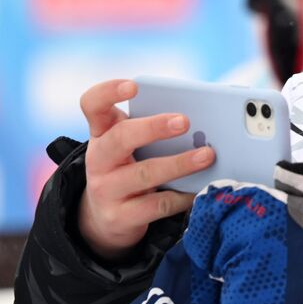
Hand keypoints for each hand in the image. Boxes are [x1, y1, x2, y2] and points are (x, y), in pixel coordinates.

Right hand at [76, 79, 214, 259]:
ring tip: (207, 155)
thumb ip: (157, 130)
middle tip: (185, 121)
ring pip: (143, 174)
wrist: (106, 218)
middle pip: (120, 138)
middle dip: (154, 128)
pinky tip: (199, 190)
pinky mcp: (120, 216)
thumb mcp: (134, 146)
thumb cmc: (131, 167)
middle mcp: (98, 159)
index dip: (109, 92)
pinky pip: (156, 205)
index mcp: (103, 133)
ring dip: (179, 163)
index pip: (93, 105)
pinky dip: (181, 197)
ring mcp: (106, 189)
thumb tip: (206, 122)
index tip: (134, 86)